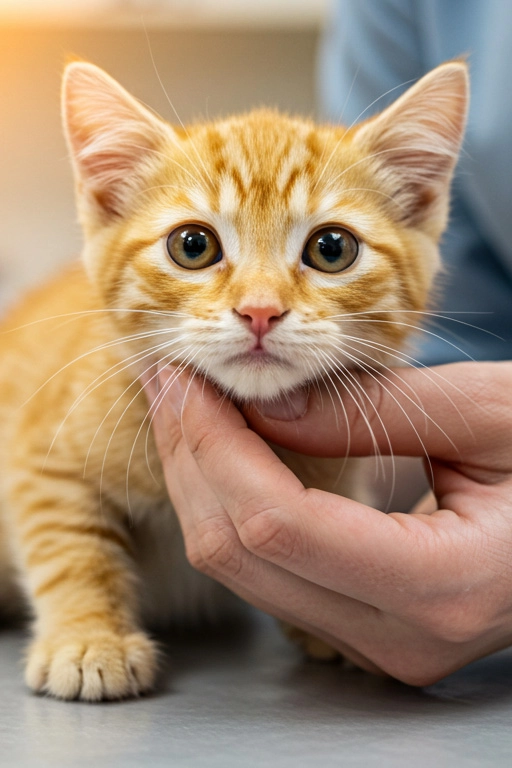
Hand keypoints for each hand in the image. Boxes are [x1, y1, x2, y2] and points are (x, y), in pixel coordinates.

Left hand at [143, 361, 511, 684]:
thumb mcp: (489, 413)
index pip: (279, 523)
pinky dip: (235, 505)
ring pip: (243, 569)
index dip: (215, 445)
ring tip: (188, 409)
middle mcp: (401, 636)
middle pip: (243, 553)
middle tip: (171, 383)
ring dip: (202, 481)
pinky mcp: (367, 625)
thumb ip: (372, 410)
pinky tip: (228, 452)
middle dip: (191, 457)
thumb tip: (265, 404)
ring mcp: (380, 642)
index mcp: (444, 583)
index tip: (184, 380)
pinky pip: (270, 570)